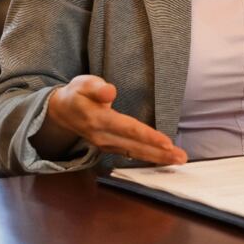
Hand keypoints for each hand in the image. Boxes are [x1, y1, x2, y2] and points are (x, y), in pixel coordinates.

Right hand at [34, 74, 186, 164]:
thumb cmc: (76, 93)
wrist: (61, 111)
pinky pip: (131, 154)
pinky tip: (162, 159)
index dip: (148, 136)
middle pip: (135, 147)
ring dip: (157, 158)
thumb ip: (97, 87)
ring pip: (134, 154)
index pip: (127, 129)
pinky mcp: (109, 148)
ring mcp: (105, 145)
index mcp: (97, 119)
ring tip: (178, 160)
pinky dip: (147, 158)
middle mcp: (102, 136)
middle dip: (159, 153)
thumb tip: (110, 92)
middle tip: (181, 157)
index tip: (166, 142)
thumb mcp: (83, 83)